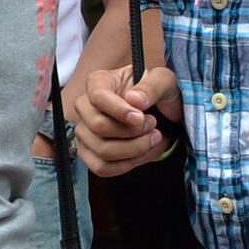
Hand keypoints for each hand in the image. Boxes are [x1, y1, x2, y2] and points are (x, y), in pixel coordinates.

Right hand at [68, 61, 180, 176]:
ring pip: (102, 150)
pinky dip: (126, 165)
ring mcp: (85, 131)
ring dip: (134, 149)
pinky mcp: (89, 153)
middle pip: (98, 126)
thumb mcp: (163, 81)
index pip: (98, 97)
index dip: (119, 110)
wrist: (161, 113)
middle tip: (153, 125)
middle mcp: (86, 106)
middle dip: (132, 132)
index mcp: (99, 82)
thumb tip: (134, 100)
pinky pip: (101, 167)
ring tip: (151, 138)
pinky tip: (141, 153)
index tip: (140, 117)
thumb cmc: (158, 93)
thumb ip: (151, 87)